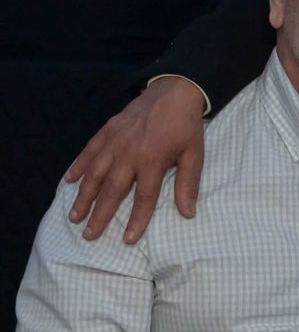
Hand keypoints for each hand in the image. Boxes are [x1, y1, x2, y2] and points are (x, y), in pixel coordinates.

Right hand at [65, 76, 207, 242]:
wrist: (174, 92)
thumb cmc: (186, 126)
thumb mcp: (194, 155)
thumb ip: (187, 184)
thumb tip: (188, 213)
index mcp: (152, 161)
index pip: (143, 198)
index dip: (136, 220)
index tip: (127, 240)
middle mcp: (128, 153)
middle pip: (111, 191)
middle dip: (99, 215)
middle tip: (88, 236)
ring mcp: (115, 142)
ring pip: (94, 174)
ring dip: (83, 196)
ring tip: (74, 216)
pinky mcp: (107, 130)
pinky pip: (89, 151)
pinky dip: (78, 166)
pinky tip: (69, 181)